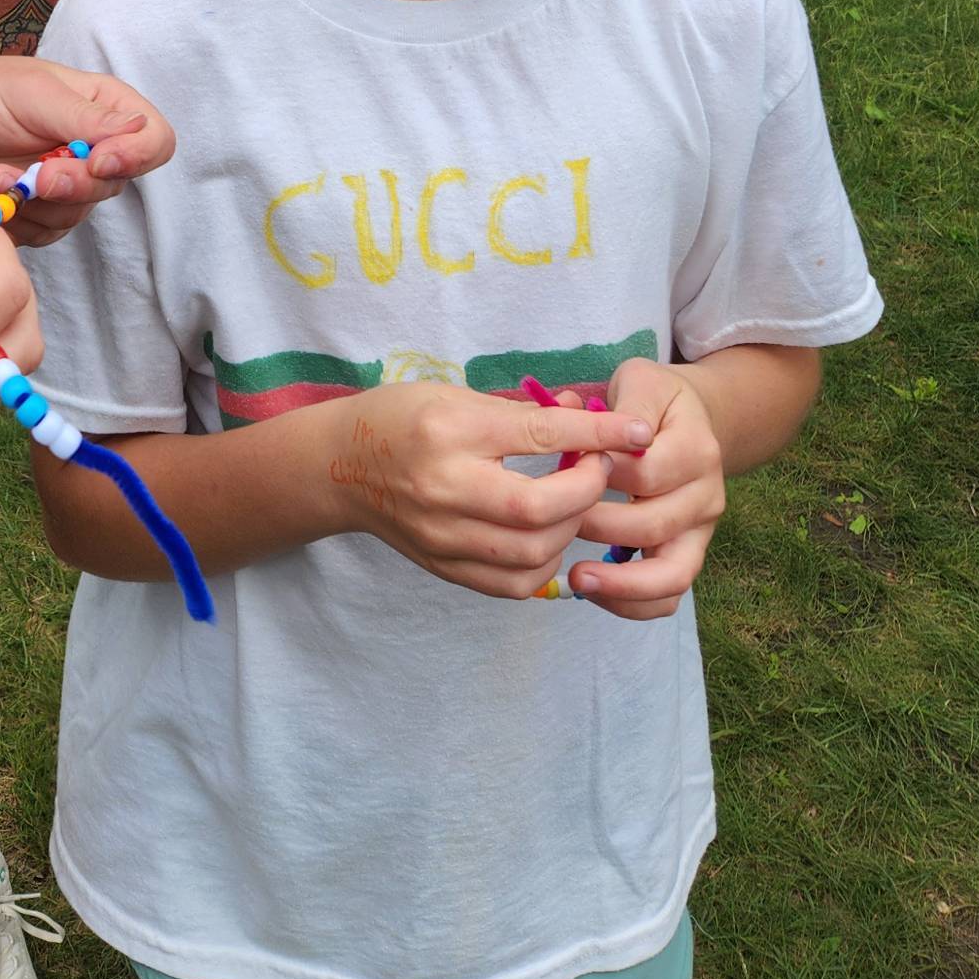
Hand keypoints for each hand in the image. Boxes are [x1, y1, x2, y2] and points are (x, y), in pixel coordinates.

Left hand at [0, 47, 174, 244]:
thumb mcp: (33, 92)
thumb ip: (85, 119)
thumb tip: (139, 133)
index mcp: (102, 109)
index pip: (154, 140)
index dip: (136, 157)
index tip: (99, 161)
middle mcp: (90, 151)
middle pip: (113, 185)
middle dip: (73, 184)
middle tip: (38, 174)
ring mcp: (62, 188)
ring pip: (77, 215)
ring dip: (34, 201)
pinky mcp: (33, 217)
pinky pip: (42, 235)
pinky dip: (15, 218)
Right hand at [322, 385, 655, 598]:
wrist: (340, 466)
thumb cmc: (399, 418)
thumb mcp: (455, 394)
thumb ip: (521, 412)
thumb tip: (585, 413)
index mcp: (450, 430)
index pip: (539, 434)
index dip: (597, 433)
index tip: (637, 432)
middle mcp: (445, 486)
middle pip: (539, 508)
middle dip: (586, 490)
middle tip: (598, 471)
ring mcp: (442, 535)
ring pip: (532, 553)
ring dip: (569, 530)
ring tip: (573, 504)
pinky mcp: (444, 567)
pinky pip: (511, 584)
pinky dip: (543, 564)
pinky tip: (548, 539)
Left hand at [562, 360, 726, 618]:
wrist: (691, 421)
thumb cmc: (654, 401)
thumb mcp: (642, 382)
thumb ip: (626, 407)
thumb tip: (601, 437)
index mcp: (697, 449)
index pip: (648, 473)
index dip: (603, 473)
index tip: (566, 467)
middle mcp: (707, 496)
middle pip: (654, 526)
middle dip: (599, 526)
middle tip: (554, 523)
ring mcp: (701, 532)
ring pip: (672, 576)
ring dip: (621, 583)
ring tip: (576, 579)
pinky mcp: (688, 555)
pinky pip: (668, 596)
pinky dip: (633, 603)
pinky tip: (593, 591)